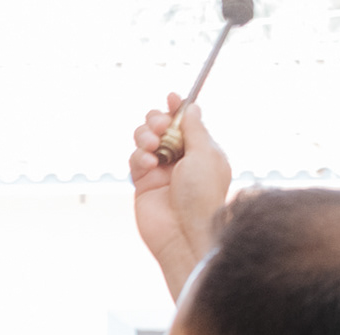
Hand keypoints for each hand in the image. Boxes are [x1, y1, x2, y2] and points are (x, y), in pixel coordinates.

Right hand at [129, 97, 233, 298]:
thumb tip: (192, 108)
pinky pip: (134, 160)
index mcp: (200, 151)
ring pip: (143, 140)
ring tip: (152, 146)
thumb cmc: (202, 196)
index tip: (172, 97)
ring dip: (145, 136)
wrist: (185, 233)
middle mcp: (179, 159)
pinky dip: (139, 157)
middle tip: (161, 125)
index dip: (177, 108)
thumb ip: (195, 129)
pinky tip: (148, 165)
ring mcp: (160, 172)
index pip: (186, 122)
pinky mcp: (143, 184)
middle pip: (160, 126)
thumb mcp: (205, 155)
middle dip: (157, 119)